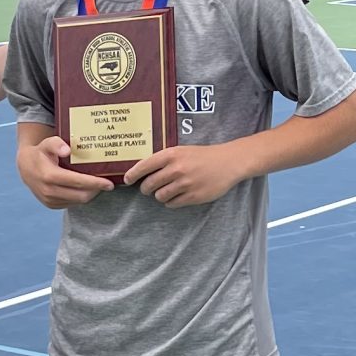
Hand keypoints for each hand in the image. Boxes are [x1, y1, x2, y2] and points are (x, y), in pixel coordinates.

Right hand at [18, 134, 112, 208]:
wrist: (25, 167)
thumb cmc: (40, 153)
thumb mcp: (47, 143)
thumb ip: (56, 144)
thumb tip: (68, 150)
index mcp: (49, 176)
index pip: (77, 182)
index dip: (95, 183)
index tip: (109, 184)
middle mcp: (49, 191)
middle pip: (81, 195)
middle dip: (96, 190)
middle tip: (106, 183)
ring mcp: (49, 200)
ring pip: (78, 201)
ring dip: (89, 194)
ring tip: (96, 185)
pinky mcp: (51, 205)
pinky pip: (72, 204)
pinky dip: (80, 197)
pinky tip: (85, 189)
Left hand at [125, 142, 247, 207]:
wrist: (228, 162)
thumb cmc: (202, 156)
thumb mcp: (182, 150)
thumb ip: (164, 159)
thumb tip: (143, 172)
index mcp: (171, 155)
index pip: (144, 166)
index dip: (132, 175)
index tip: (127, 180)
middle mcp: (176, 169)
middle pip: (149, 185)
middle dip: (146, 188)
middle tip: (148, 188)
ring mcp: (185, 184)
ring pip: (159, 196)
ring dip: (160, 195)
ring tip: (167, 191)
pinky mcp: (193, 196)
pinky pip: (172, 204)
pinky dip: (171, 202)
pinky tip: (178, 195)